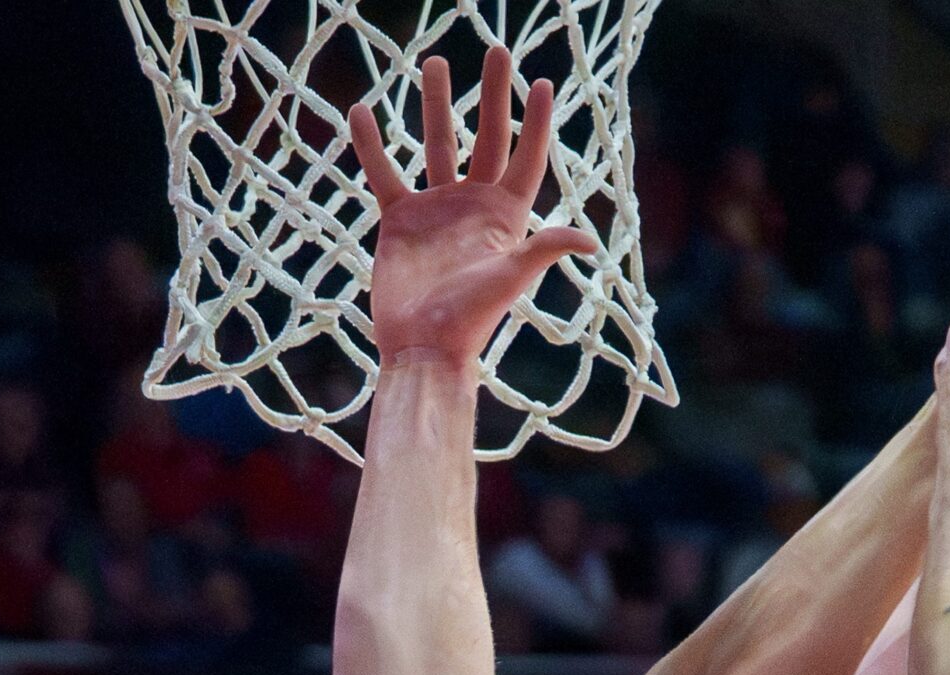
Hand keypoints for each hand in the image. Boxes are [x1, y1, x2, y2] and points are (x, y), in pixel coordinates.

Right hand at [348, 47, 596, 365]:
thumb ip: (543, 250)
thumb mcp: (509, 279)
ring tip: (434, 64)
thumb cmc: (470, 319)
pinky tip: (362, 111)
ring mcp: (436, 209)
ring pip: (436, 144)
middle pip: (487, 138)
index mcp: (506, 217)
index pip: (526, 158)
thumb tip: (588, 241)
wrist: (423, 348)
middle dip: (492, 96)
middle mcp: (474, 206)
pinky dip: (372, 144)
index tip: (541, 83)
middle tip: (497, 52)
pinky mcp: (399, 219)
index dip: (536, 122)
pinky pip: (384, 172)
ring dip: (435, 105)